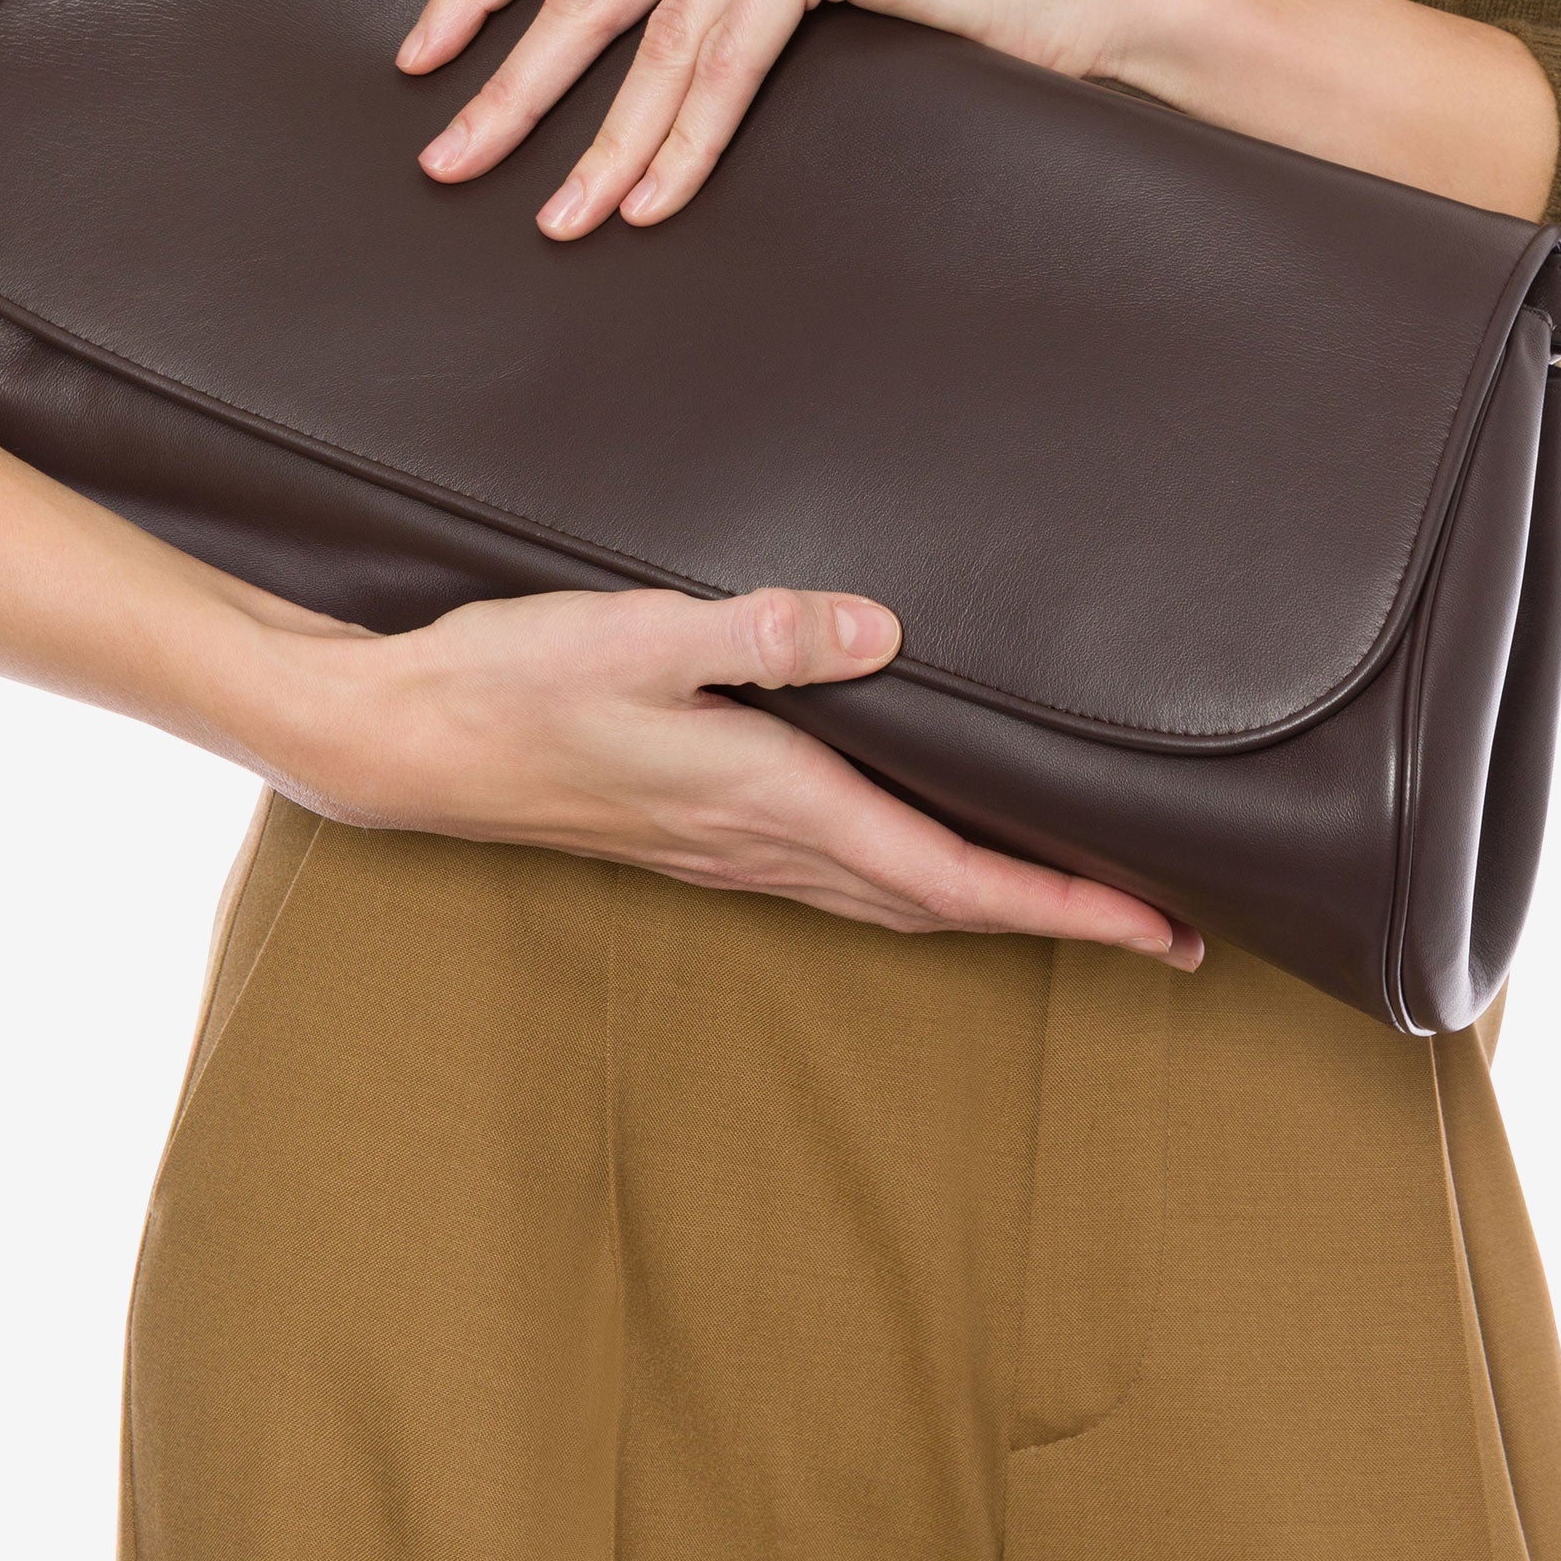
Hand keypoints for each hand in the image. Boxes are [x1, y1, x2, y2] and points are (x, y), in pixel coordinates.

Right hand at [267, 575, 1202, 965]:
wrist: (401, 740)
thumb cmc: (513, 684)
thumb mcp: (640, 633)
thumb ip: (764, 630)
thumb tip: (884, 632)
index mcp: (775, 801)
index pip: (954, 876)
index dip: (1067, 908)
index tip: (1159, 930)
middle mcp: (763, 846)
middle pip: (943, 905)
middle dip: (1058, 919)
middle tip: (1160, 930)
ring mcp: (727, 851)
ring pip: (893, 899)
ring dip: (989, 906)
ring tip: (1069, 898)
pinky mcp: (693, 836)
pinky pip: (838, 880)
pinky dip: (911, 881)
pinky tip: (917, 856)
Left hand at [396, 0, 1557, 228]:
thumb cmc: (940, 7)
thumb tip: (585, 68)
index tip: (419, 63)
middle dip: (513, 83)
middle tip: (448, 165)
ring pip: (655, 31)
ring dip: (600, 140)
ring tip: (556, 219)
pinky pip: (728, 53)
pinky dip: (684, 139)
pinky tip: (650, 201)